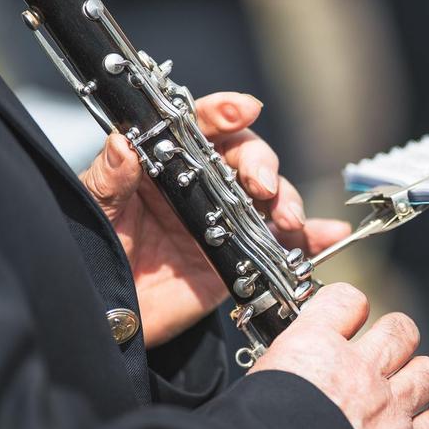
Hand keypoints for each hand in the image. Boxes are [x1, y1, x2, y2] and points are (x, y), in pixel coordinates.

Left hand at [80, 92, 350, 347]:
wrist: (113, 318)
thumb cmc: (99, 255)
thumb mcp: (98, 210)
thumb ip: (111, 177)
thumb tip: (123, 142)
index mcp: (168, 165)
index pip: (200, 127)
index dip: (224, 112)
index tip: (243, 110)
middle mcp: (204, 186)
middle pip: (247, 157)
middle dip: (262, 164)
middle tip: (261, 184)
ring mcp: (228, 221)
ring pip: (272, 196)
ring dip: (288, 200)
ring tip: (286, 218)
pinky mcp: (244, 257)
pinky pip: (284, 243)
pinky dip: (312, 237)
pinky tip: (330, 234)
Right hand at [252, 283, 428, 428]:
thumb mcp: (258, 381)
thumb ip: (289, 364)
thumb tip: (295, 366)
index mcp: (313, 348)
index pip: (346, 299)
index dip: (349, 305)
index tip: (349, 313)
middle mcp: (357, 371)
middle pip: (400, 330)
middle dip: (395, 337)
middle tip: (385, 350)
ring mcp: (386, 410)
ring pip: (428, 370)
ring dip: (419, 375)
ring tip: (408, 385)